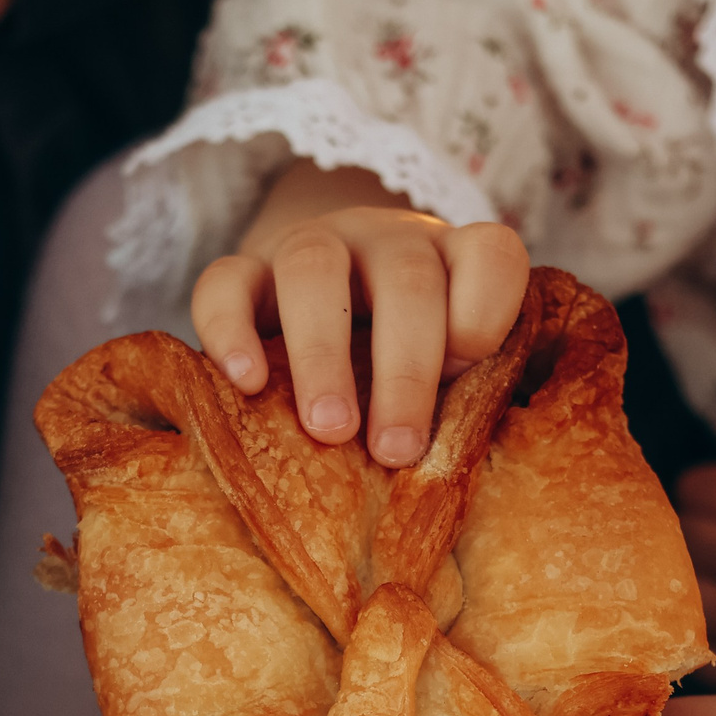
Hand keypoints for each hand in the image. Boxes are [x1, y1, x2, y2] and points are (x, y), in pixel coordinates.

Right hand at [194, 161, 528, 467]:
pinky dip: (232, 331)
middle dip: (405, 371)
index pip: (490, 254)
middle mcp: (387, 241)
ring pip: (313, 269)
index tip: (467, 375)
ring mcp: (314, 245)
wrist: (325, 302)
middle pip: (406, 280)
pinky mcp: (245, 269)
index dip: (485, 314)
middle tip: (396, 451)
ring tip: (329, 430)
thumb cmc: (400, 355)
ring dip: (322, 354)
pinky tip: (244, 385)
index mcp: (451, 260)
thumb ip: (457, 395)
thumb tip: (446, 474)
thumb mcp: (442, 363)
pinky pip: (224, 282)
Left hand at [676, 468, 715, 715]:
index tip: (705, 506)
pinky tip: (714, 639)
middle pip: (677, 545)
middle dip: (685, 542)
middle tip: (697, 550)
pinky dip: (702, 649)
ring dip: (683, 599)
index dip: (698, 495)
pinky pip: (704, 664)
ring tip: (700, 595)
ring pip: (677, 607)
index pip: (696, 491)